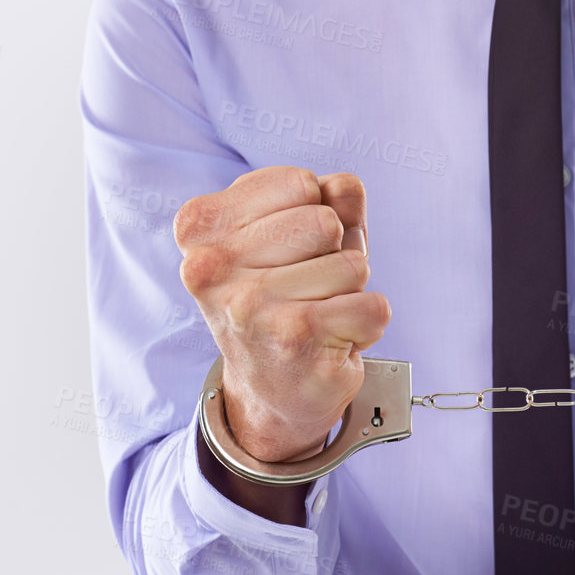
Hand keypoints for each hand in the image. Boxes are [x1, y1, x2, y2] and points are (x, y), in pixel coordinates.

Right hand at [174, 166, 389, 462]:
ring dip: (348, 290)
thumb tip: (345, 186)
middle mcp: (211, 267)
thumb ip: (327, 199)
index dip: (314, 210)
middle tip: (306, 287)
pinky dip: (367, 323)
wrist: (270, 390)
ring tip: (317, 313)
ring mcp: (251, 307)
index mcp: (201, 227)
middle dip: (333, 252)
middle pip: (327, 222)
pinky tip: (332, 339)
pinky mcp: (295, 341)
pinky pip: (373, 306)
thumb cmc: (283, 296)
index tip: (287, 249)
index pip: (301, 184)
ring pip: (353, 264)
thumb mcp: (296, 235)